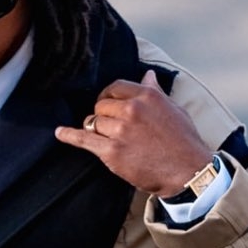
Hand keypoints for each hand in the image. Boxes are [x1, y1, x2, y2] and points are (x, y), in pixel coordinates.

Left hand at [54, 70, 212, 196]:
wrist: (187, 172)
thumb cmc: (184, 142)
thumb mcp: (174, 109)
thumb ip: (156, 92)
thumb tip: (147, 75)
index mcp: (147, 96)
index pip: (115, 88)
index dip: (108, 96)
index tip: (107, 104)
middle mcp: (132, 110)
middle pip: (101, 106)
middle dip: (102, 115)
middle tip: (109, 126)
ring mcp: (120, 131)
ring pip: (94, 122)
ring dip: (96, 130)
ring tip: (105, 138)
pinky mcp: (112, 152)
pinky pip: (84, 139)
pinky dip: (69, 135)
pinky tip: (59, 132)